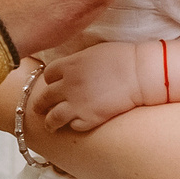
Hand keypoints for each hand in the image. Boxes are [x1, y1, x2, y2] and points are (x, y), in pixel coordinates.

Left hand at [30, 43, 149, 133]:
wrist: (140, 73)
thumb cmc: (123, 58)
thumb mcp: (94, 52)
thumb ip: (78, 61)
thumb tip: (74, 67)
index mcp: (69, 65)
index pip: (48, 75)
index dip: (50, 81)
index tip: (52, 85)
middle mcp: (68, 85)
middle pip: (44, 97)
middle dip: (40, 104)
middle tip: (39, 109)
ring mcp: (77, 103)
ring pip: (53, 118)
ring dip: (50, 122)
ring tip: (50, 126)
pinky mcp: (89, 118)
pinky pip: (74, 126)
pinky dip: (74, 126)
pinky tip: (77, 125)